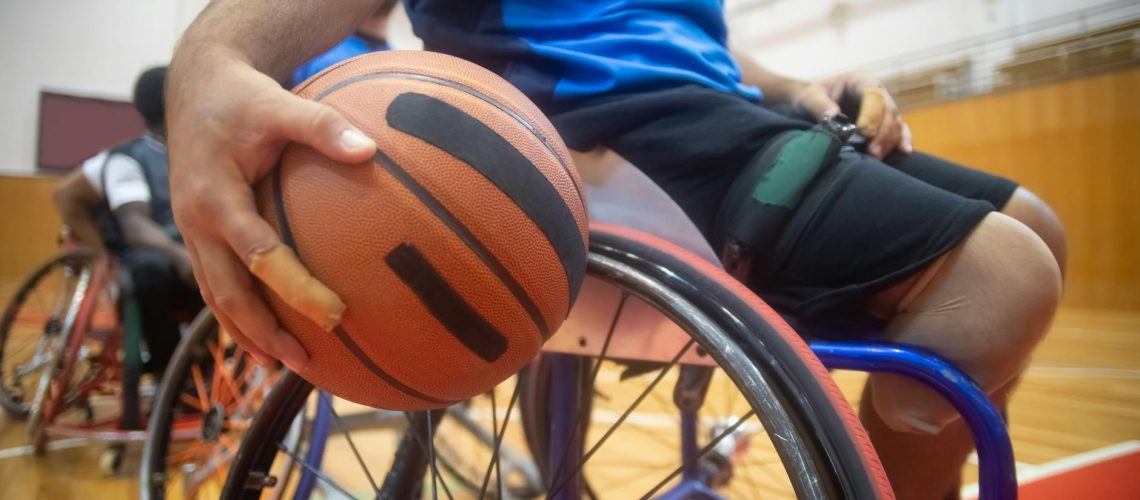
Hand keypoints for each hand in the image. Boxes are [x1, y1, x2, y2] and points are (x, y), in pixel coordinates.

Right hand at [167, 45, 374, 368]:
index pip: (257, 255)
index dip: (294, 288)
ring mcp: (192, 231)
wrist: (195, 86)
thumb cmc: (243, 97)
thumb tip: (370, 149)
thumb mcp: (280, 102)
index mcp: (216, 196)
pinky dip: (239, 313)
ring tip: (284, 365)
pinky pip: (214, 283)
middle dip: (264, 331)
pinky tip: (269, 333)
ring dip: (247, 333)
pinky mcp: (197, 233)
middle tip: (306, 361)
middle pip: (226, 293)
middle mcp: (197, 221)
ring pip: (214, 296)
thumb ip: (322, 125)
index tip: (335, 313)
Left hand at [794, 73, 912, 158]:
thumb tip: (833, 116)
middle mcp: (877, 94)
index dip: (871, 115)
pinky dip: (902, 141)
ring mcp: (883, 109)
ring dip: (889, 141)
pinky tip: (905, 153)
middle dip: (882, 132)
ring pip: (895, 122)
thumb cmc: (811, 98)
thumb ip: (819, 105)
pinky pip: (899, 131)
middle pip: (888, 111)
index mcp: (860, 81)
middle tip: (873, 152)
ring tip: (877, 157)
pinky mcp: (884, 125)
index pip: (873, 96)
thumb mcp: (810, 97)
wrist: (812, 105)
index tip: (864, 133)